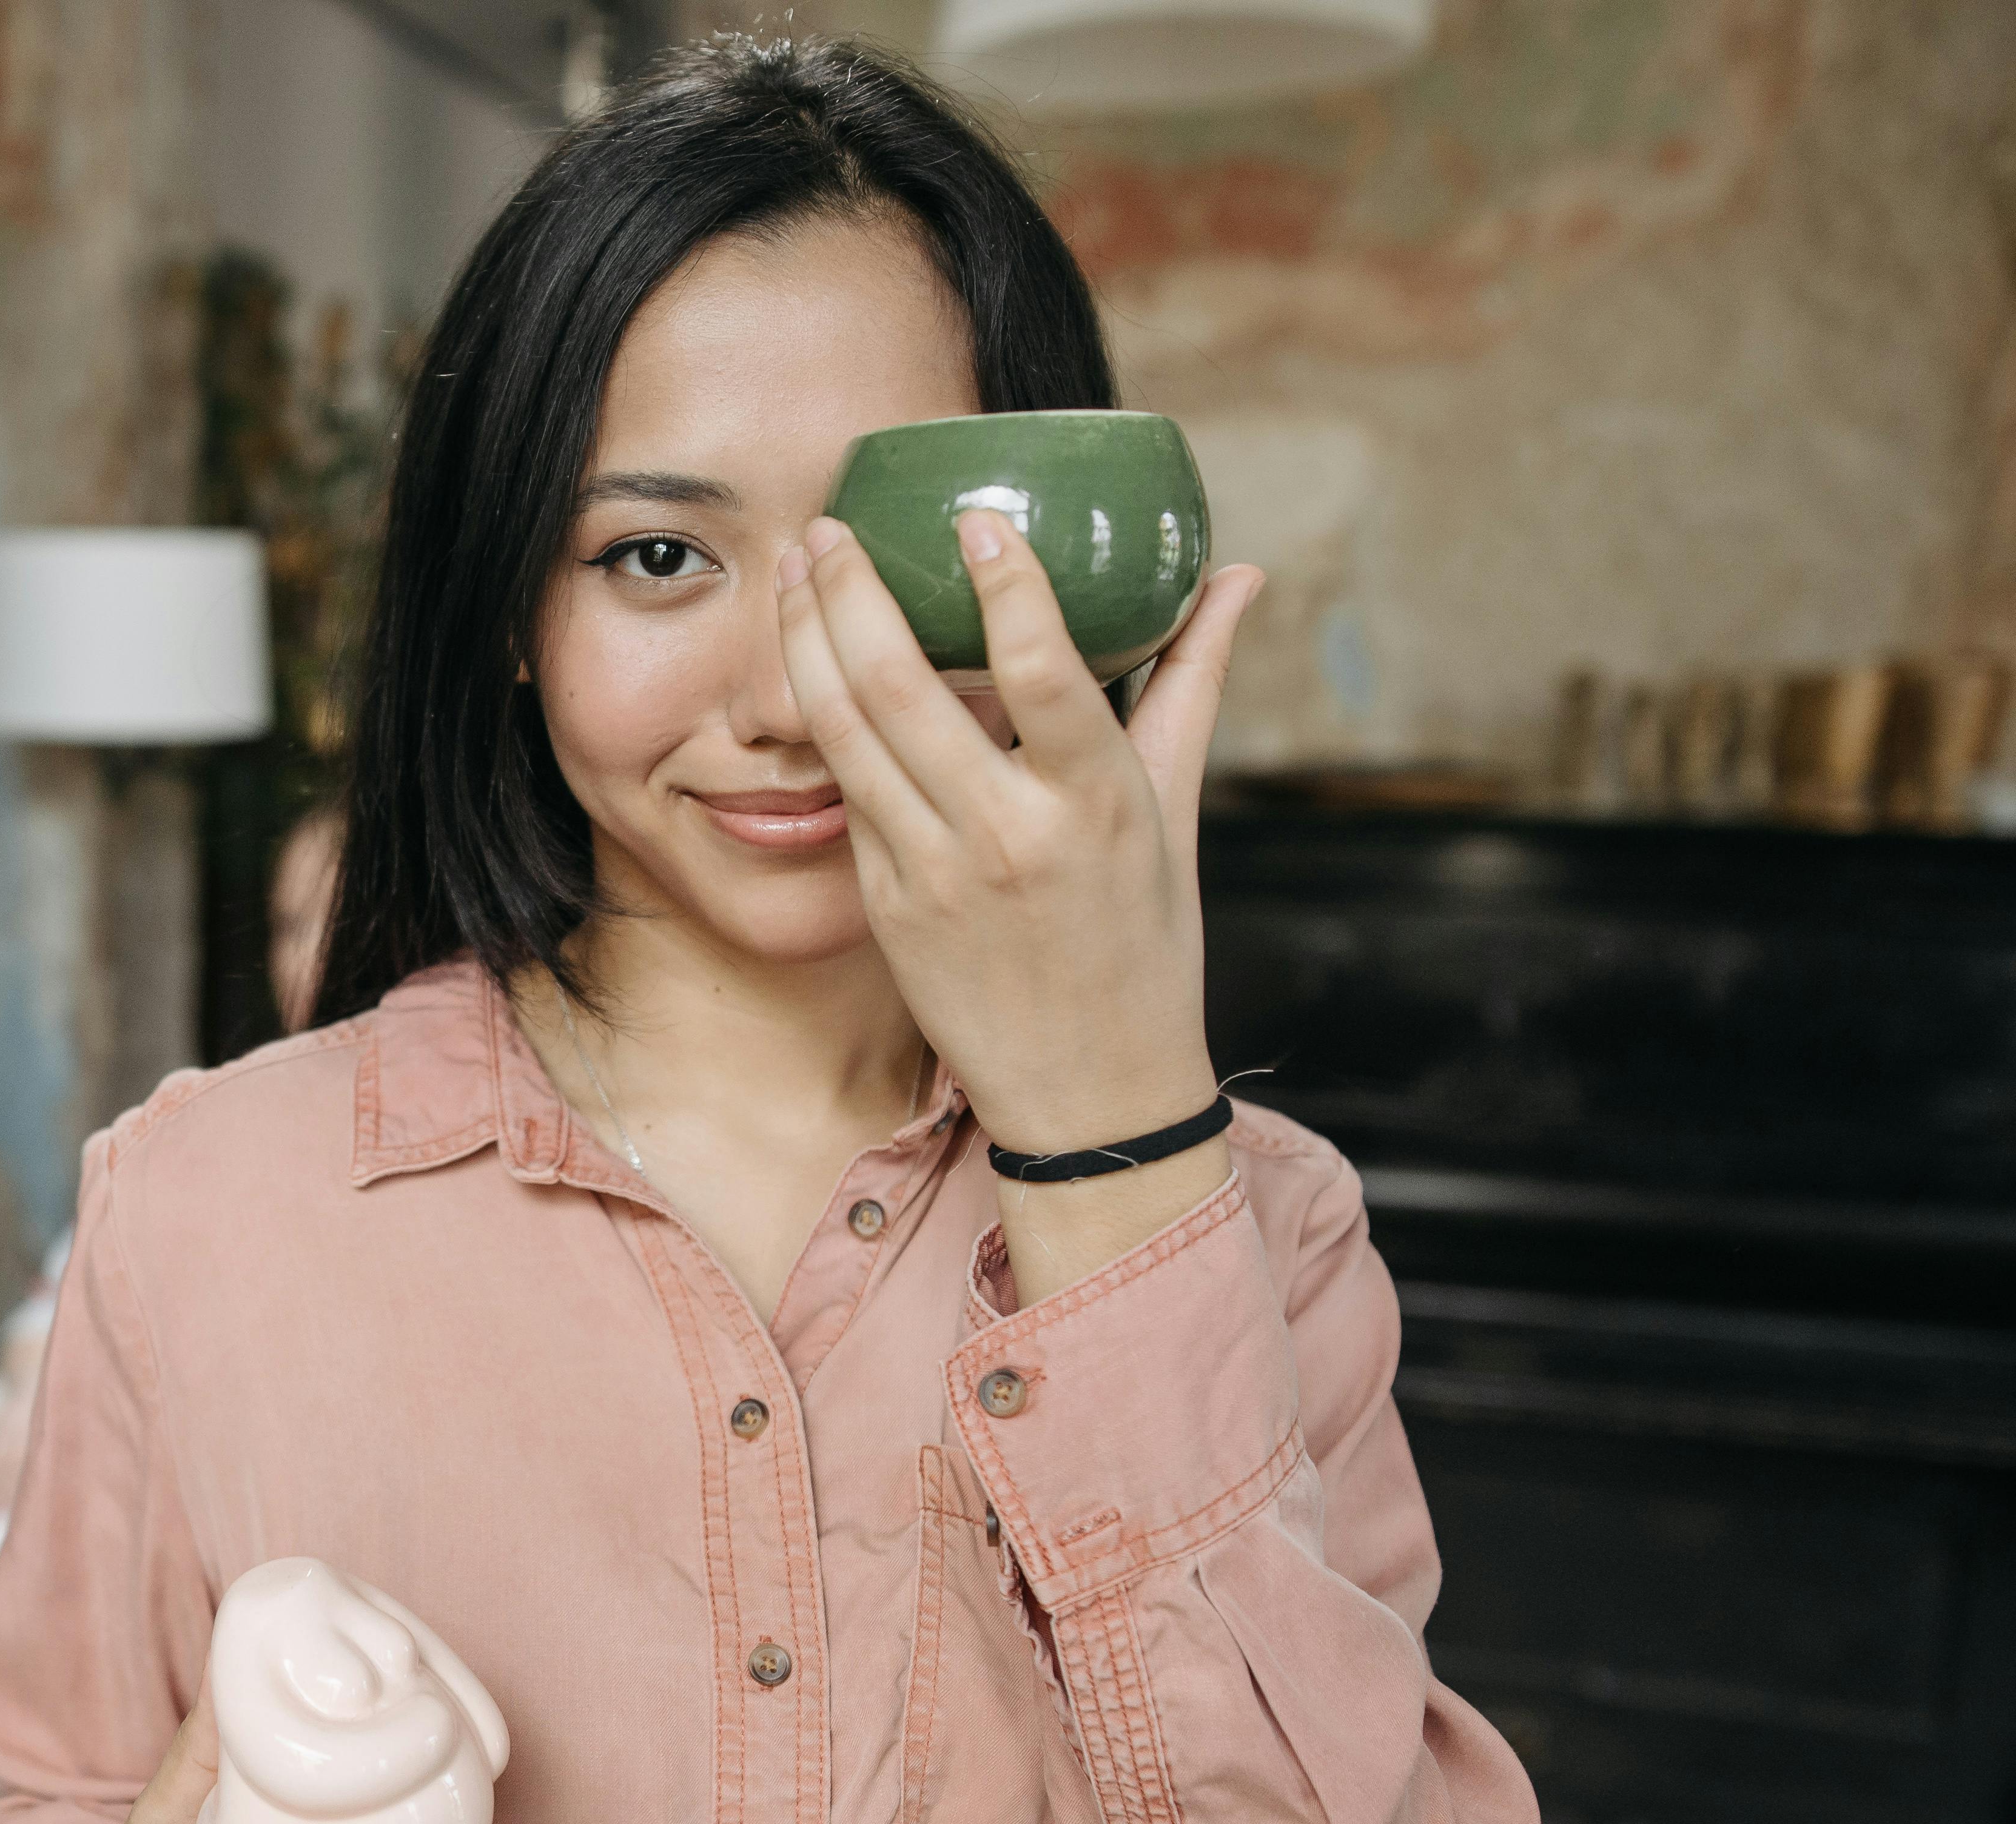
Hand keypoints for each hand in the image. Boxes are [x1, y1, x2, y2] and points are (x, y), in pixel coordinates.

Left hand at [777, 512, 1265, 1296]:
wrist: (1089, 1094)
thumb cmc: (1142, 943)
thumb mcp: (1176, 813)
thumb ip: (1190, 683)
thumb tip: (1238, 574)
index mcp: (1095, 805)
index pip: (1046, 672)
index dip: (1007, 588)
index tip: (976, 518)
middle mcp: (1006, 835)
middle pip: (901, 688)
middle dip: (850, 592)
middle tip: (829, 524)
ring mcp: (932, 872)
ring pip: (846, 733)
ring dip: (807, 639)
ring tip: (797, 568)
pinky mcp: (883, 902)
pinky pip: (846, 791)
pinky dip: (818, 717)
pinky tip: (804, 660)